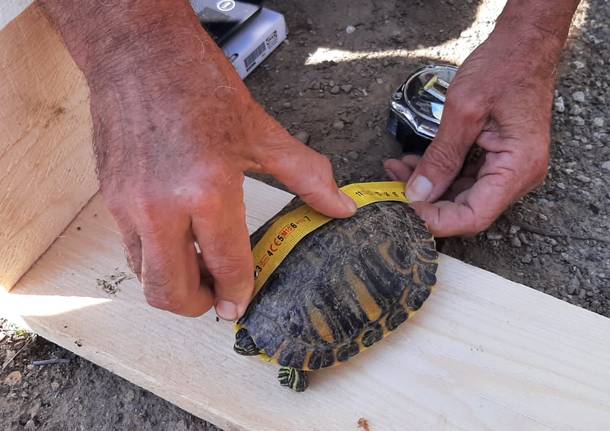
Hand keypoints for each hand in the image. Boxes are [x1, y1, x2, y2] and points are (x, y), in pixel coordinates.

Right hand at [87, 19, 355, 318]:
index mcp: (208, 190)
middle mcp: (161, 206)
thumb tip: (341, 207)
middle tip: (220, 297)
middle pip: (171, 292)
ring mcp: (129, 205)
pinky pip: (131, 248)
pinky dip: (156, 258)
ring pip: (146, 277)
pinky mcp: (110, 198)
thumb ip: (306, 176)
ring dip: (175, 284)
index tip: (242, 304)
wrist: (140, 54)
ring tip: (201, 268)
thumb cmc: (200, 86)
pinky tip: (179, 239)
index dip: (239, 294)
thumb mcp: (261, 133)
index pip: (226, 267)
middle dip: (200, 306)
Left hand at [384, 26, 560, 236]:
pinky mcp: (500, 159)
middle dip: (426, 202)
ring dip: (429, 186)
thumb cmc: (503, 68)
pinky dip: (440, 173)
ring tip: (397, 168)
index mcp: (518, 168)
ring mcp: (510, 168)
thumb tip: (417, 194)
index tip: (404, 208)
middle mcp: (519, 175)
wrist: (526, 44)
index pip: (474, 216)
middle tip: (392, 186)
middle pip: (467, 209)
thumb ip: (440, 158)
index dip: (436, 220)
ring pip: (463, 195)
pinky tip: (414, 162)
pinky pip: (467, 178)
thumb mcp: (463, 112)